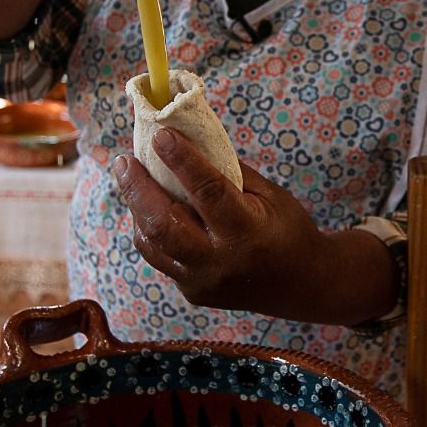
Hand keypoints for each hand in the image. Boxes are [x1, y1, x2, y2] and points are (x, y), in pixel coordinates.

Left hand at [118, 129, 396, 325]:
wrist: (302, 286)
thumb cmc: (288, 229)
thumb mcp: (270, 196)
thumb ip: (229, 174)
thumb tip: (189, 142)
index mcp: (248, 232)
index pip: (208, 192)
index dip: (182, 161)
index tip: (160, 134)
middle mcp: (220, 261)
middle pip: (164, 225)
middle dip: (138, 190)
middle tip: (124, 161)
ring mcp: (202, 281)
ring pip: (153, 244)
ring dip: (137, 208)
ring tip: (130, 178)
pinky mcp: (192, 292)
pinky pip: (161, 258)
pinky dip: (150, 230)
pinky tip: (148, 208)